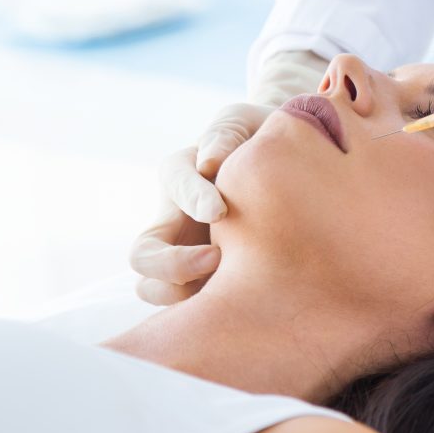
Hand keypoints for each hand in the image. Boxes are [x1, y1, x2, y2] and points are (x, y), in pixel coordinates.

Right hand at [131, 103, 274, 303]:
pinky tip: (246, 302)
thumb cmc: (263, 139)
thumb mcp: (245, 122)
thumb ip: (227, 132)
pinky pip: (191, 307)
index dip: (191, 199)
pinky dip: (208, 310)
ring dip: (181, 294)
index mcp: (180, 174)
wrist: (290, 168)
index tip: (219, 210)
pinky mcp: (205, 282)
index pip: (173, 183)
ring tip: (229, 287)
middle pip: (143, 255)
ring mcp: (185, 254)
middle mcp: (172, 219)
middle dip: (171, 265)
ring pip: (155, 289)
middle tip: (217, 258)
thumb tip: (209, 161)